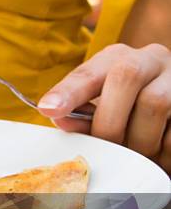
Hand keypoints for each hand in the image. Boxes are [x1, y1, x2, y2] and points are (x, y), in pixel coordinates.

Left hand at [38, 43, 170, 172]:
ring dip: (137, 137)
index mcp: (118, 58)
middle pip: (125, 78)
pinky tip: (156, 150)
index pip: (89, 72)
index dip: (68, 92)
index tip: (48, 109)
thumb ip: (81, 112)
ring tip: (133, 149)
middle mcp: (151, 59)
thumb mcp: (102, 102)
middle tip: (105, 144)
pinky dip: (162, 148)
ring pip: (154, 104)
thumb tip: (59, 118)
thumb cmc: (129, 105)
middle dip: (108, 121)